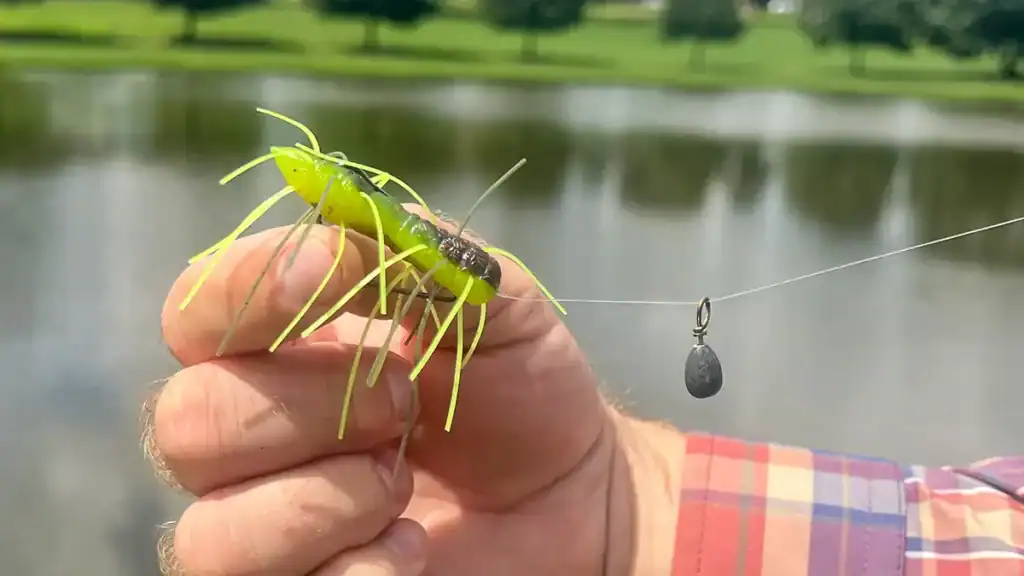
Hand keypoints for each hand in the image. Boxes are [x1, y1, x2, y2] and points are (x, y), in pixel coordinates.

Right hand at [145, 213, 640, 574]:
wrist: (576, 490)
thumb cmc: (522, 384)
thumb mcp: (488, 295)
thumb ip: (414, 246)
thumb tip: (329, 205)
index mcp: (283, 341)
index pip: (194, 311)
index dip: (242, 295)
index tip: (326, 278)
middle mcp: (255, 427)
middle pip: (191, 424)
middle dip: (316, 410)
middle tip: (402, 403)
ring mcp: (268, 520)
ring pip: (213, 530)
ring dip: (332, 499)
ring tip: (406, 480)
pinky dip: (363, 566)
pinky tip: (416, 545)